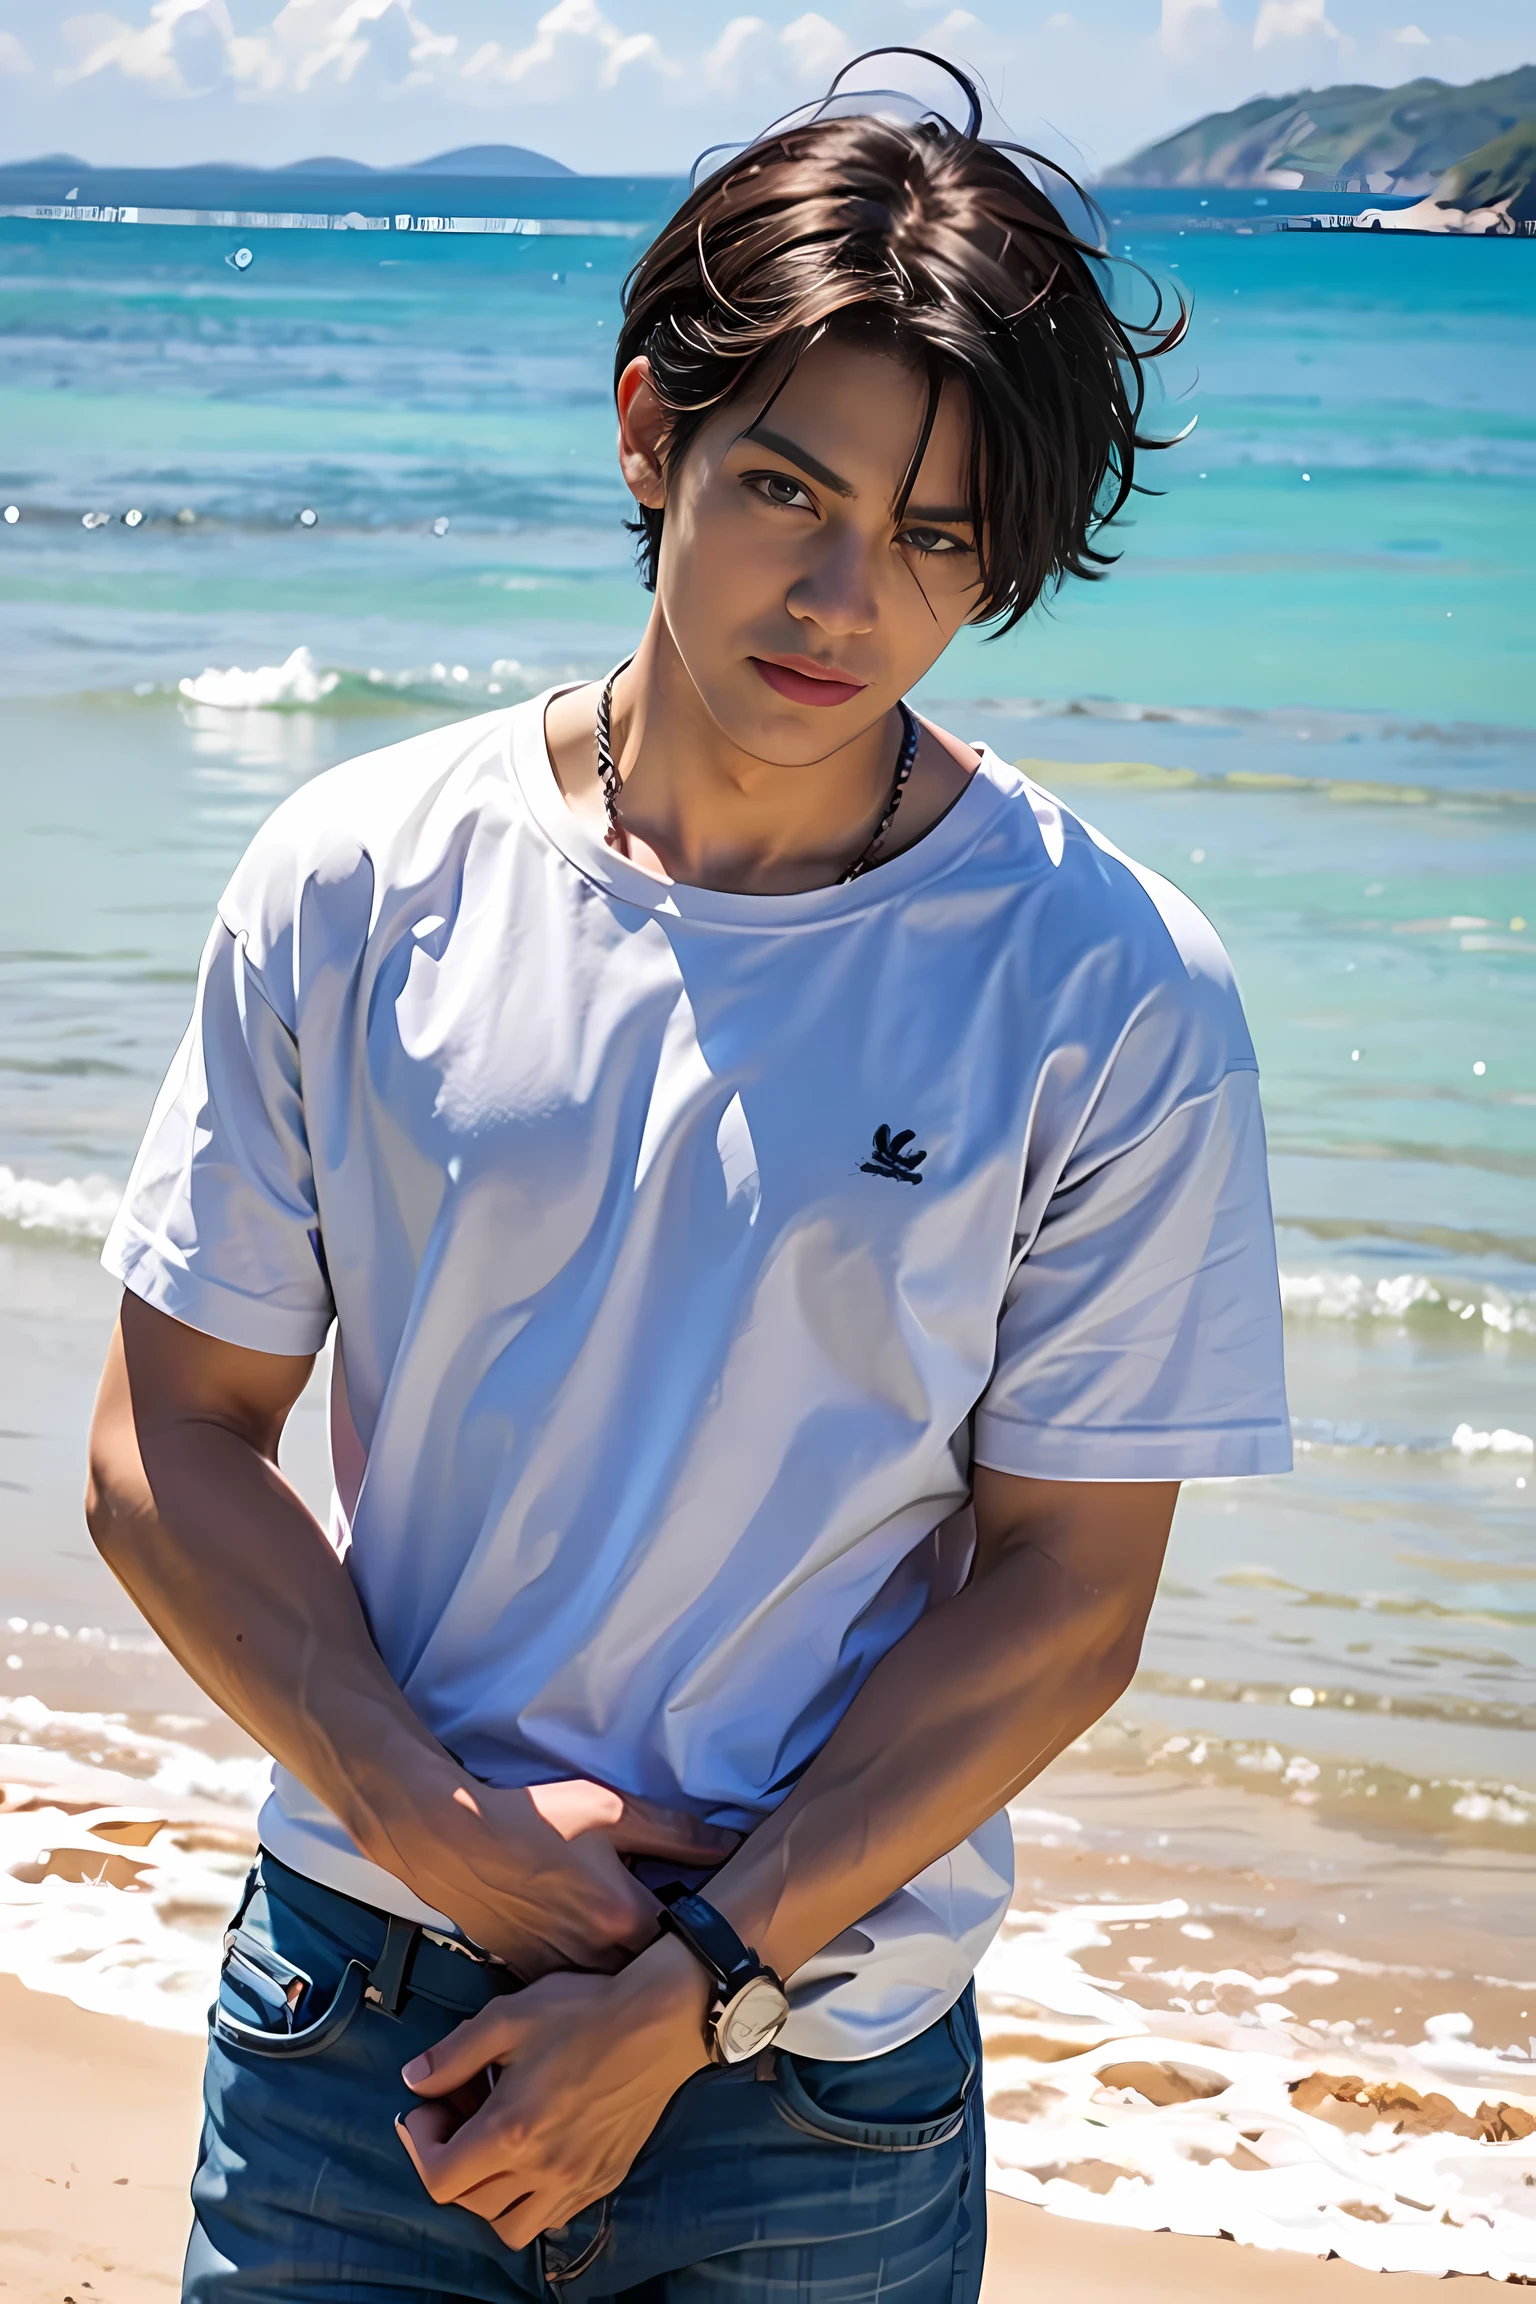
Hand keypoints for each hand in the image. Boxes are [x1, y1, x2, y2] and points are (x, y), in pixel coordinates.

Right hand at [386, 1772, 737, 1979]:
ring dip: (628, 1980)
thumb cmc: (533, 1821)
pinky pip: (572, 1993)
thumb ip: (676, 1832)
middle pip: (650, 1976)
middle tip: (687, 1952)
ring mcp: (562, 1974)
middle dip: (669, 1966)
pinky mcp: (530, 1977)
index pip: (687, 1942)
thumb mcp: (612, 1811)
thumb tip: (730, 1843)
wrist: (458, 1840)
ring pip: (611, 1991)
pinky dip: (587, 1984)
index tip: (717, 1930)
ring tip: (643, 1964)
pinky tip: (592, 1963)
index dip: (704, 1935)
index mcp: (625, 1916)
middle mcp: (597, 1956)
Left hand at [396, 1935, 709, 2248]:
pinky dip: (529, 2199)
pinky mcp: (603, 2180)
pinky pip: (552, 2217)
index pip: (439, 2179)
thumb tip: (414, 2079)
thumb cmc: (584, 2011)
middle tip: (460, 2113)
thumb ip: (453, 2053)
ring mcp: (577, 2182)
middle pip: (469, 2203)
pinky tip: (534, 2151)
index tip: (430, 2108)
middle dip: (450, 2161)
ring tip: (493, 2145)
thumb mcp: (508, 2016)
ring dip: (488, 2195)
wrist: (661, 2020)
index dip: (419, 2145)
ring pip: (510, 2226)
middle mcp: (543, 2170)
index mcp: (512, 2131)